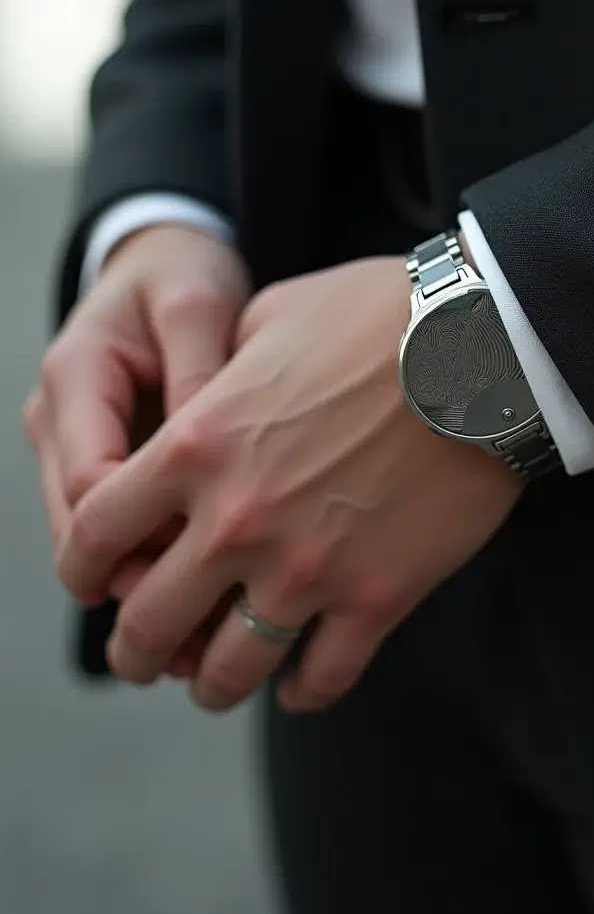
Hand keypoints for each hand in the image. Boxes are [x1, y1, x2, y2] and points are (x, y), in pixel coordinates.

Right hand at [24, 224, 250, 628]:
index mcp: (75, 377)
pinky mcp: (106, 464)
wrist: (166, 267)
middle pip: (80, 533)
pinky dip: (157, 570)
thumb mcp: (196, 306)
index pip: (90, 484)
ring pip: (95, 546)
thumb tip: (209, 459)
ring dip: (146, 591)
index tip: (206, 567)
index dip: (139, 539)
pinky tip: (208, 609)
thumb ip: (199, 376)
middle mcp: (63, 422)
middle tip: (202, 640)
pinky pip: (119, 534)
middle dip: (136, 586)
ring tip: (208, 647)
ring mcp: (78, 448)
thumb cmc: (182, 279)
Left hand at [56, 256, 522, 711]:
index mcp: (197, 445)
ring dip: (211, 685)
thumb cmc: (375, 315)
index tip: (95, 580)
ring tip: (213, 683)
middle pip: (148, 623)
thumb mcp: (267, 317)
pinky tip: (299, 682)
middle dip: (134, 651)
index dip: (81, 567)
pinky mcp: (379, 597)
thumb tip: (201, 401)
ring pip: (230, 671)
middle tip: (142, 656)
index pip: (95, 532)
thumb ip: (215, 369)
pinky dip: (303, 691)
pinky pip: (323, 678)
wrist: (484, 345)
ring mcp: (309, 567)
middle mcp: (239, 519)